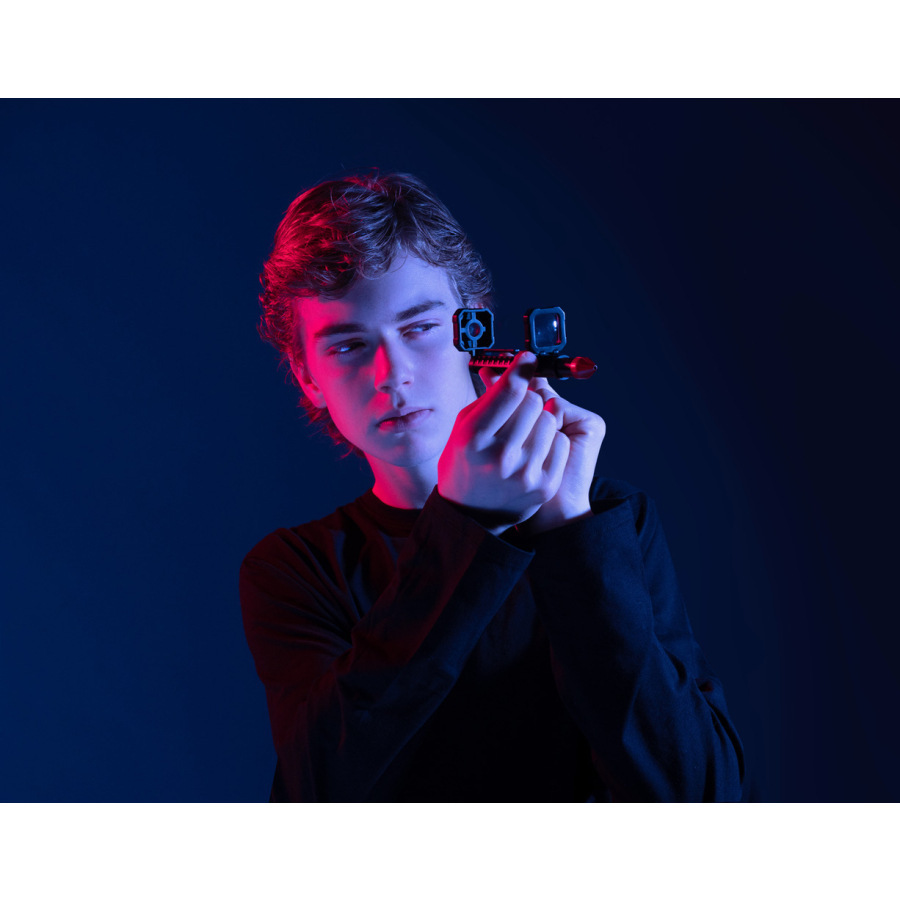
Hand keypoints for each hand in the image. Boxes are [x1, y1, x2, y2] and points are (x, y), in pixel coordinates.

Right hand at [473, 366, 605, 535]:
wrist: (471, 514)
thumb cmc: (466, 462)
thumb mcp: (464, 428)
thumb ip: (489, 397)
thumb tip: (515, 367)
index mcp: (474, 437)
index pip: (509, 391)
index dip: (521, 369)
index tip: (528, 358)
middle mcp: (500, 455)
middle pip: (534, 401)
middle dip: (528, 398)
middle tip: (519, 407)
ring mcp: (525, 472)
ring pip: (550, 420)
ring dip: (540, 420)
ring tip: (524, 434)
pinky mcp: (543, 485)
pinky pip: (560, 442)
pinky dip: (550, 441)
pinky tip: (534, 452)